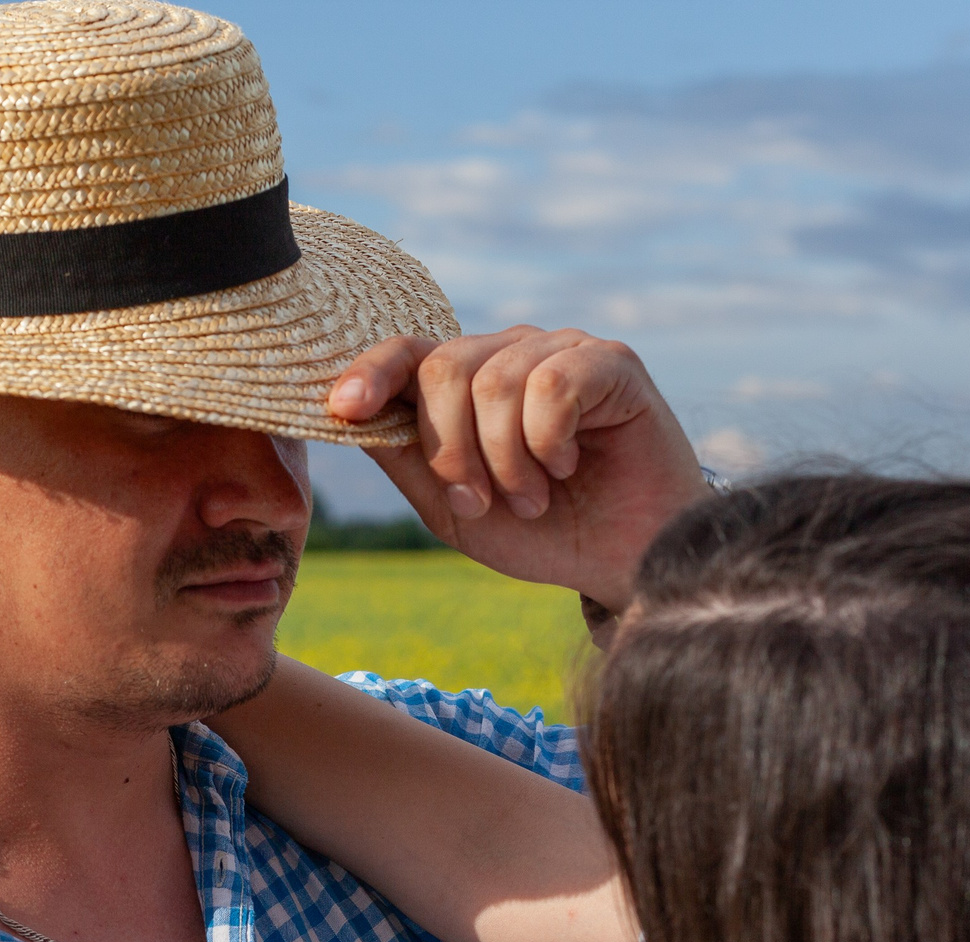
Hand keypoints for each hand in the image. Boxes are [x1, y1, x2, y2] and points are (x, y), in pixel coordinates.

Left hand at [325, 329, 708, 612]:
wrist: (626, 563)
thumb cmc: (544, 535)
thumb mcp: (453, 509)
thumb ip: (404, 459)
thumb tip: (345, 411)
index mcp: (470, 384)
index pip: (408, 352)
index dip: (371, 372)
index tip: (344, 408)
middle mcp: (512, 353)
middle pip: (445, 368)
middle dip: (450, 449)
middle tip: (480, 503)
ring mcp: (562, 350)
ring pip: (496, 381)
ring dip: (505, 460)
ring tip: (532, 498)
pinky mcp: (611, 361)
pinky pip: (552, 385)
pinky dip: (548, 442)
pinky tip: (568, 465)